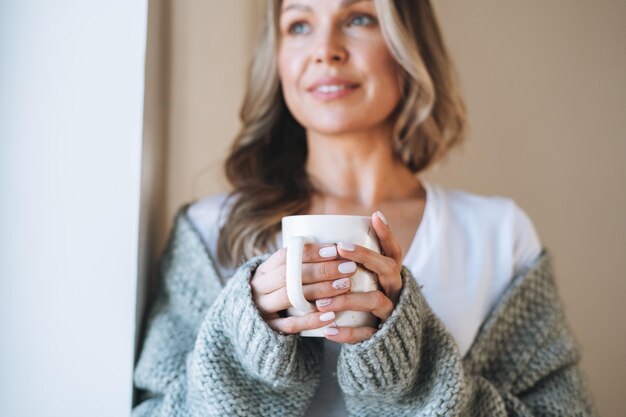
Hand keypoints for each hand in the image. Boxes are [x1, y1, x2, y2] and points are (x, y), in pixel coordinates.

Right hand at [251, 243, 357, 334]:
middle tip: (348, 267)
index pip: (285, 256)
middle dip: (321, 270)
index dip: (310, 252)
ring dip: (320, 290)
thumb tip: (338, 246)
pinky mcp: (270, 329)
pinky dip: (311, 320)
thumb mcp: (280, 275)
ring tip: (345, 285)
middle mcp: (260, 288)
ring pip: (290, 297)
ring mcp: (263, 309)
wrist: (251, 320)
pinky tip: (331, 315)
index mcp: (262, 270)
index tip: (335, 250)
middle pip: (290, 276)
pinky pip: (291, 325)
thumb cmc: (277, 291)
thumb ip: (299, 263)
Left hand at [315, 211, 403, 343]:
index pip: (394, 251)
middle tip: (340, 248)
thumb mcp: (368, 280)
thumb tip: (325, 236)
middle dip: (365, 256)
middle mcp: (395, 289)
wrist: (387, 340)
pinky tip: (328, 332)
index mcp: (391, 274)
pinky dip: (347, 333)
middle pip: (387, 268)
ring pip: (375, 300)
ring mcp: (391, 312)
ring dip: (348, 298)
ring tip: (322, 301)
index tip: (375, 216)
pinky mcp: (383, 335)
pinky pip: (367, 334)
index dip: (387, 234)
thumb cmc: (368, 300)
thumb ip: (355, 263)